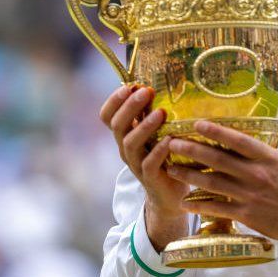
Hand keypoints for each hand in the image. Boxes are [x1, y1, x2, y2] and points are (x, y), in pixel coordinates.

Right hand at [99, 85, 189, 250]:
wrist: (170, 194)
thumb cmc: (165, 156)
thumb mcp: (156, 132)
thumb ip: (153, 112)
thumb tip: (161, 82)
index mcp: (125, 134)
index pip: (107, 116)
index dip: (114, 100)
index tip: (129, 85)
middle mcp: (126, 148)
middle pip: (117, 126)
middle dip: (129, 107)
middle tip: (145, 91)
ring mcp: (136, 164)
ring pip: (130, 144)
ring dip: (144, 126)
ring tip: (160, 113)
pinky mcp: (150, 178)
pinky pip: (149, 164)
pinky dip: (158, 151)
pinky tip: (169, 141)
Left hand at [166, 119, 277, 246]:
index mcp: (268, 157)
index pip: (237, 140)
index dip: (216, 131)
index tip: (197, 123)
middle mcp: (255, 174)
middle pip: (218, 160)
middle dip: (193, 150)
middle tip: (172, 143)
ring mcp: (249, 195)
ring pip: (213, 183)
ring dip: (189, 175)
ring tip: (171, 169)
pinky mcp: (246, 214)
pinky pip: (217, 208)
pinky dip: (200, 204)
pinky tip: (185, 201)